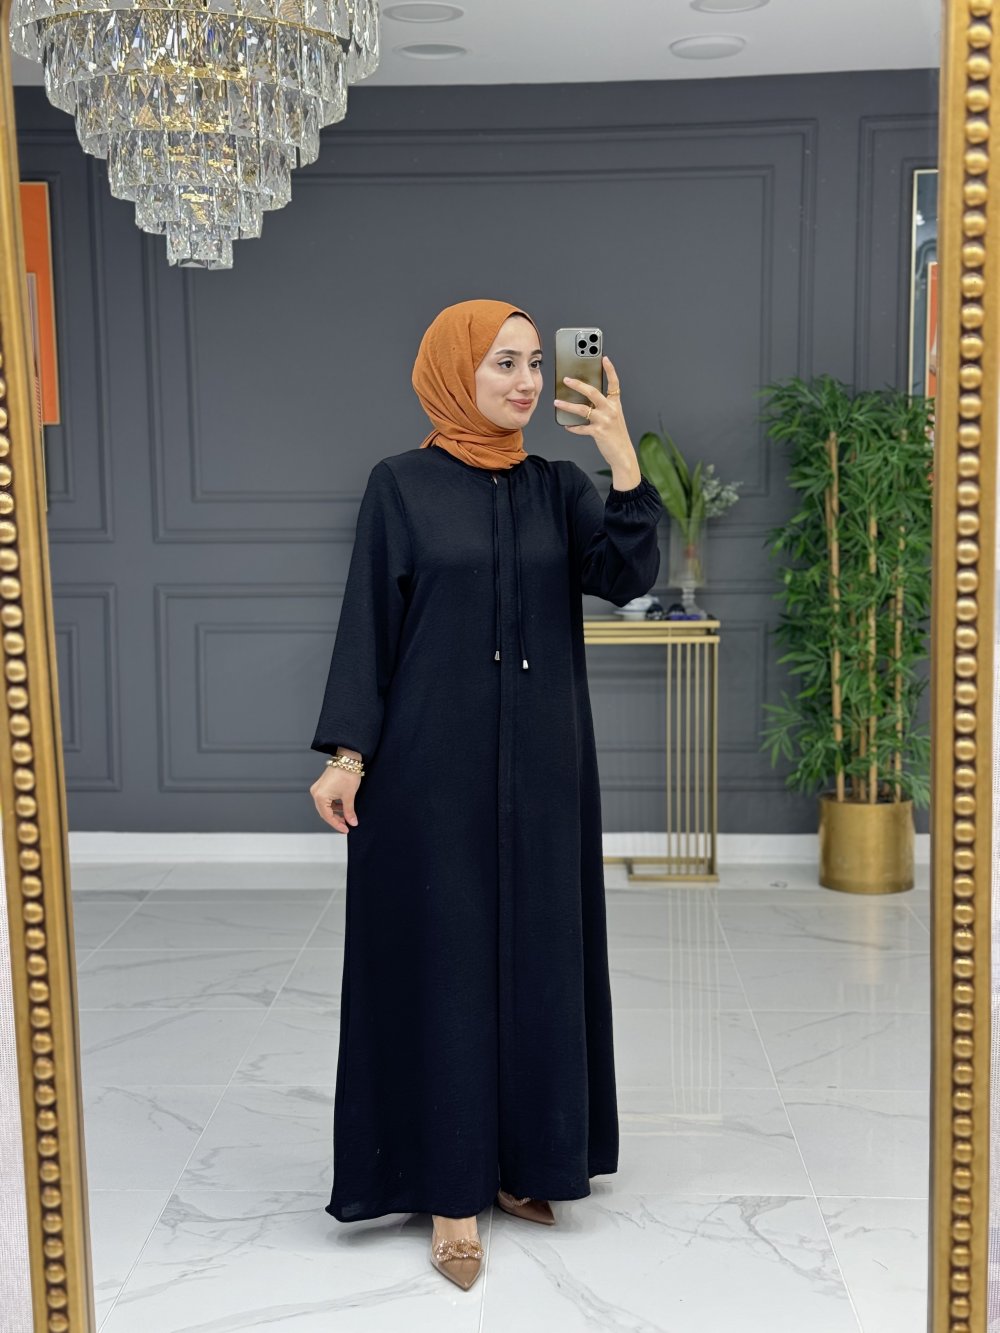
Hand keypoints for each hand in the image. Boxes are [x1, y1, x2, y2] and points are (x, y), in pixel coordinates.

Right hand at [310, 765, 360, 833]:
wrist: (347, 758)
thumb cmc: (347, 774)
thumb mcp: (349, 796)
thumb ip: (349, 811)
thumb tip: (352, 823)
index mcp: (320, 796)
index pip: (327, 816)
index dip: (337, 825)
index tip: (347, 830)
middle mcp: (316, 793)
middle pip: (324, 812)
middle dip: (336, 820)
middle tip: (347, 825)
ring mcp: (318, 789)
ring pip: (325, 807)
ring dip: (335, 812)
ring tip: (347, 816)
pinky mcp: (322, 785)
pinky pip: (326, 800)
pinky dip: (334, 805)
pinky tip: (343, 807)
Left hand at [553, 356, 635, 471]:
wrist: (623, 454)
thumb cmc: (616, 435)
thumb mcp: (614, 417)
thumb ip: (603, 407)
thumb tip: (585, 400)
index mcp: (615, 404)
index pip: (614, 383)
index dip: (610, 370)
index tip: (604, 358)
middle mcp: (611, 410)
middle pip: (593, 392)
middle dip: (578, 384)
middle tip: (566, 379)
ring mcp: (604, 421)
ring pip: (582, 409)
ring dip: (567, 405)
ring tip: (557, 402)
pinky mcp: (598, 432)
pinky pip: (581, 428)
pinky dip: (573, 427)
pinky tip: (567, 426)